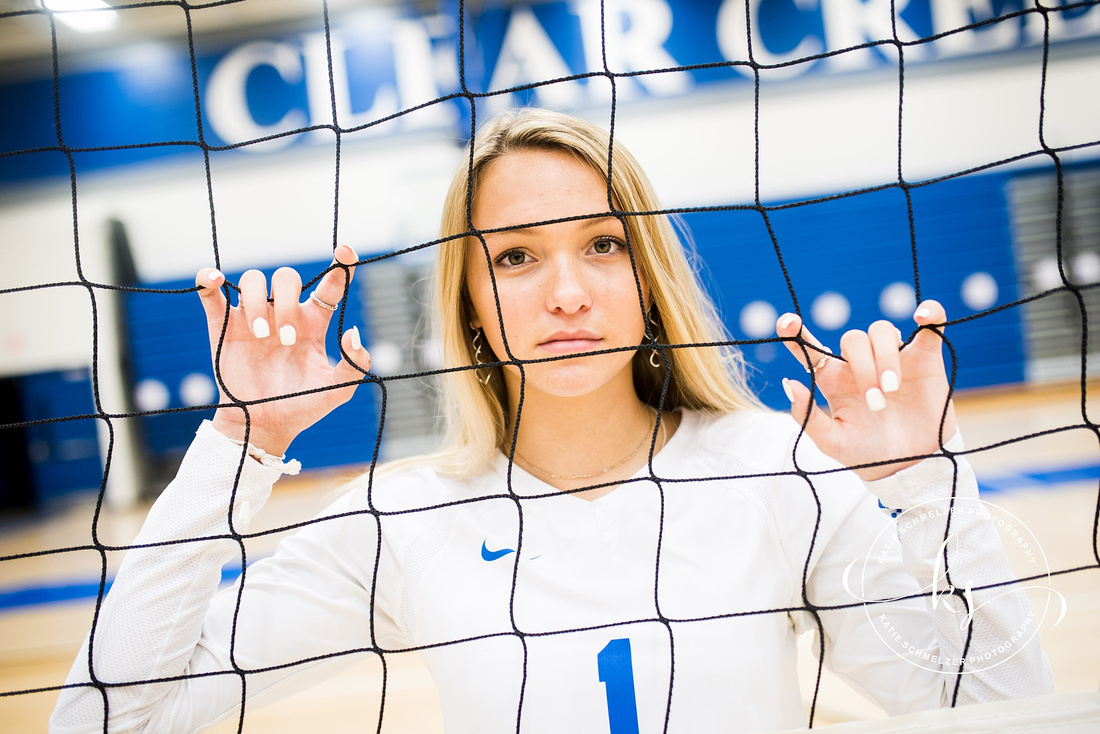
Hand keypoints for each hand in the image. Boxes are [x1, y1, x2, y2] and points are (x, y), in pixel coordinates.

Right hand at [196, 244, 369, 454]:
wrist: (264, 426)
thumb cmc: (302, 406)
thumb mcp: (338, 391)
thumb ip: (355, 364)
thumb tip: (353, 332)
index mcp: (314, 323)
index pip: (330, 285)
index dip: (341, 265)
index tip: (346, 251)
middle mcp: (284, 313)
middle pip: (287, 278)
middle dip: (289, 303)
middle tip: (287, 340)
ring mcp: (254, 317)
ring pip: (254, 280)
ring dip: (259, 304)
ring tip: (262, 337)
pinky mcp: (224, 326)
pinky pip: (212, 294)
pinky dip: (209, 280)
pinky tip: (214, 280)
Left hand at [775, 300, 955, 480]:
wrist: (911, 467)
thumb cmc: (868, 454)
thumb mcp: (832, 442)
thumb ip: (807, 416)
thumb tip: (788, 382)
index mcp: (834, 379)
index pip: (810, 350)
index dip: (796, 333)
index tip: (786, 323)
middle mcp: (860, 364)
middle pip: (853, 340)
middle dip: (863, 368)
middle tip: (875, 402)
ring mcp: (893, 357)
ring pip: (882, 331)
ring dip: (885, 357)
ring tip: (892, 390)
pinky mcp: (925, 358)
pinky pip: (930, 325)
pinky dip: (930, 313)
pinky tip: (924, 316)